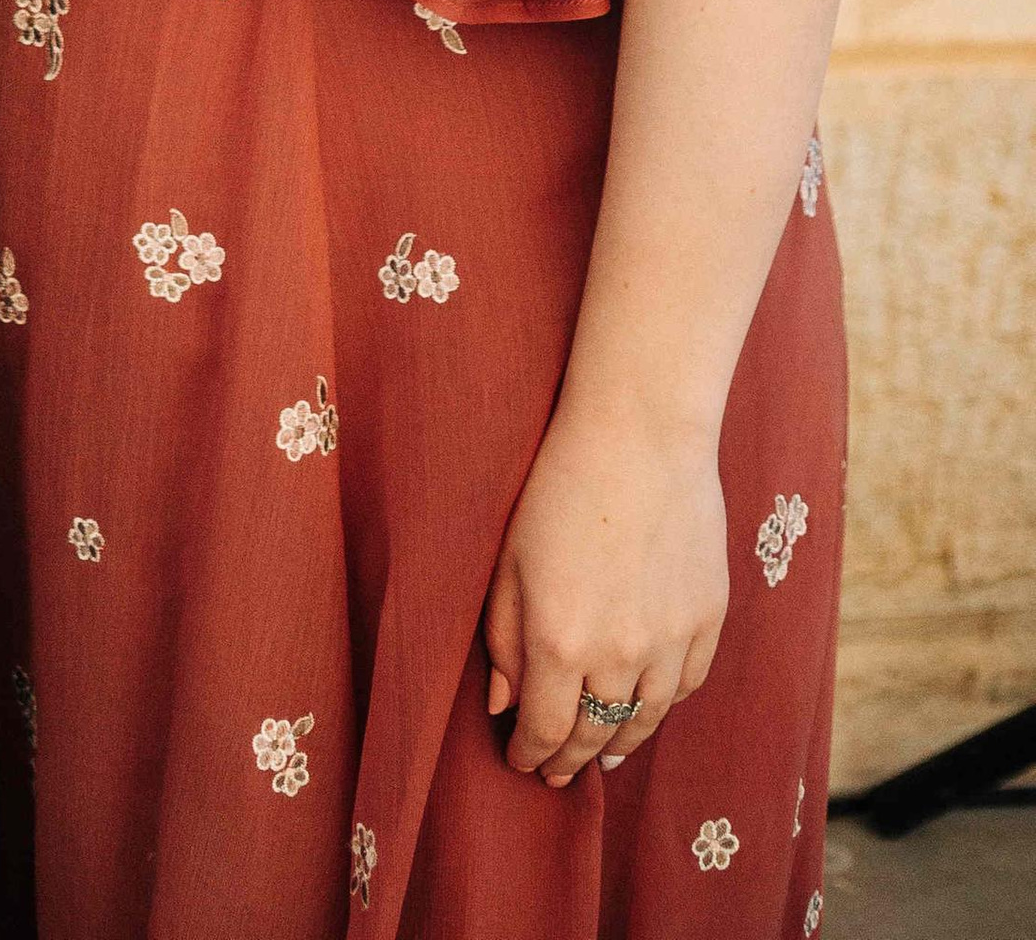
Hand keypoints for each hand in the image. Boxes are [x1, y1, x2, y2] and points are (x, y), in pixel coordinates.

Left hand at [482, 408, 726, 783]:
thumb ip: (504, 639)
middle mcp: (620, 655)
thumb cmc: (559, 487)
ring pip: (645, 720)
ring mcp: (671, 641)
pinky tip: (647, 709)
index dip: (531, 755)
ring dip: (619, 743)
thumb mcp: (509, 561)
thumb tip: (504, 705)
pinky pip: (686, 685)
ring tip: (602, 756)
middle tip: (557, 775)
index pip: (545, 730)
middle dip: (570, 760)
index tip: (522, 763)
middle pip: (594, 734)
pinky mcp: (708, 620)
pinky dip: (663, 705)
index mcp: (560, 642)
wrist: (640, 435)